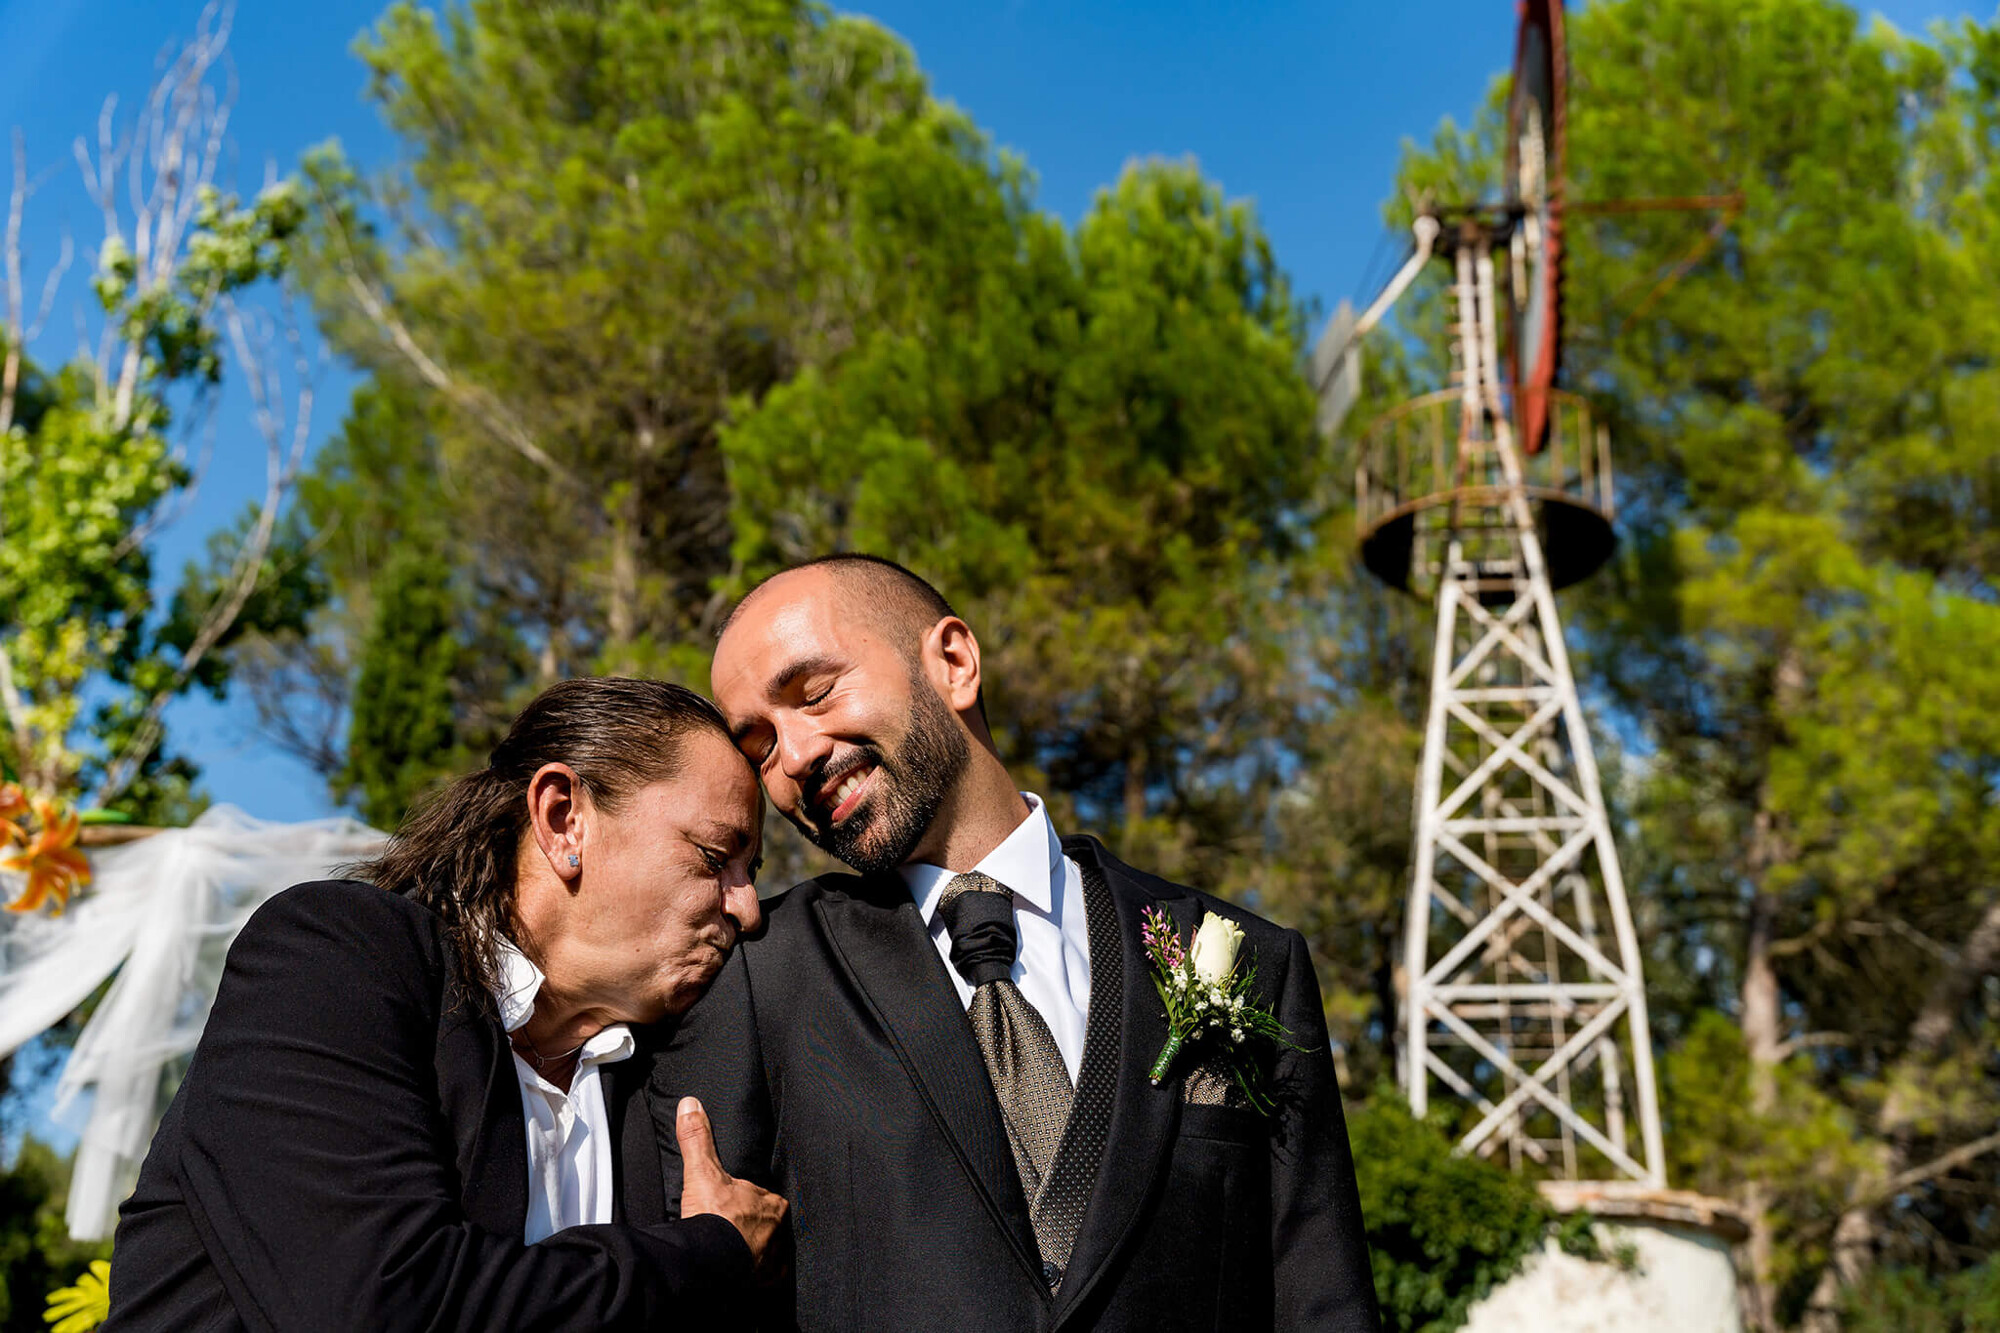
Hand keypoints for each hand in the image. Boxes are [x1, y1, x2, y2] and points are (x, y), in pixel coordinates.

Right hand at [677, 1096, 787, 1270]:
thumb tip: (690, 1104)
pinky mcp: (764, 1284)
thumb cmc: (713, 1217)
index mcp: (772, 1204)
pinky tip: (739, 1276)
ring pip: (767, 1253)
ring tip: (732, 1255)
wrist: (710, 1262)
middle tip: (729, 1232)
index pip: (765, 1199)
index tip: (733, 1207)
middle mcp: (779, 1233)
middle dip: (751, 1229)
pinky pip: (765, 1280)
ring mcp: (773, 1260)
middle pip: (767, 1226)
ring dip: (752, 1253)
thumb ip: (697, 1137)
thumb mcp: (702, 1171)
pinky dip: (754, 1278)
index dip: (749, 1202)